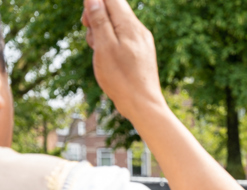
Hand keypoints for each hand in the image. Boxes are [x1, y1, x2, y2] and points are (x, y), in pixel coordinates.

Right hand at [82, 0, 165, 120]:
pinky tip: (107, 60)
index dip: (94, 3)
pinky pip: (120, 39)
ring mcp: (141, 42)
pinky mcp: (140, 53)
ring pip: (114, 26)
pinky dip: (109, 45)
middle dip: (96, 19)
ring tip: (99, 53)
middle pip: (112, 10)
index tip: (87, 21)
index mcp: (131, 26)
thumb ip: (99, 20)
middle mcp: (139, 30)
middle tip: (92, 39)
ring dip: (101, 34)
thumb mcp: (104, 46)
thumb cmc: (122, 78)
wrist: (143, 105)